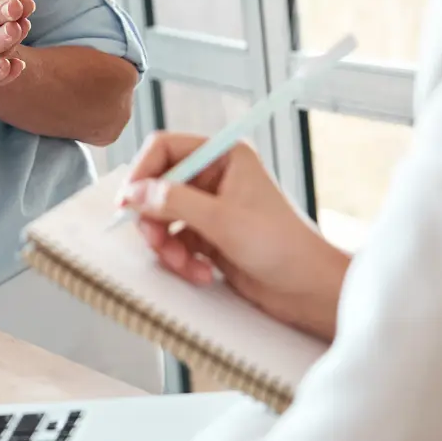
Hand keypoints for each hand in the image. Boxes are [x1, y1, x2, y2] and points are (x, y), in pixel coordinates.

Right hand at [119, 132, 348, 340]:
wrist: (312, 292)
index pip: (165, 148)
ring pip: (162, 216)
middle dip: (154, 218)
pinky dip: (180, 258)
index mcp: (222, 156)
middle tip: (156, 242)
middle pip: (158, 185)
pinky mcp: (209, 235)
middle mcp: (214, 176)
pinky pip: (175, 240)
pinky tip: (199, 273)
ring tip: (184, 264)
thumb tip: (134, 192)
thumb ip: (174, 201)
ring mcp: (210, 207)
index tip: (128, 201)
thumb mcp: (223, 220)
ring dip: (167, 244)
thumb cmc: (283, 247)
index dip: (142, 172)